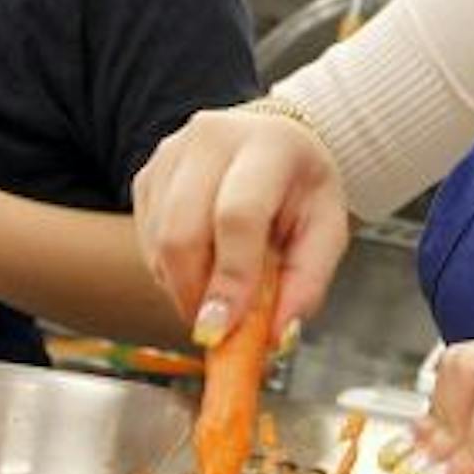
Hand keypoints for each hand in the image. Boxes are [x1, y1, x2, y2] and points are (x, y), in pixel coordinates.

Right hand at [132, 105, 348, 347]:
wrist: (275, 143)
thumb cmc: (302, 190)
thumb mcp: (327, 231)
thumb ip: (307, 283)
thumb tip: (276, 335)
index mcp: (269, 144)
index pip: (238, 216)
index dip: (229, 279)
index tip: (222, 330)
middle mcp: (212, 137)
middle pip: (183, 231)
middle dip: (194, 294)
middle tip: (216, 330)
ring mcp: (172, 153)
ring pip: (158, 242)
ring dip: (182, 286)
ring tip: (219, 290)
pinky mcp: (147, 174)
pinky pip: (146, 240)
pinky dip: (169, 271)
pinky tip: (202, 265)